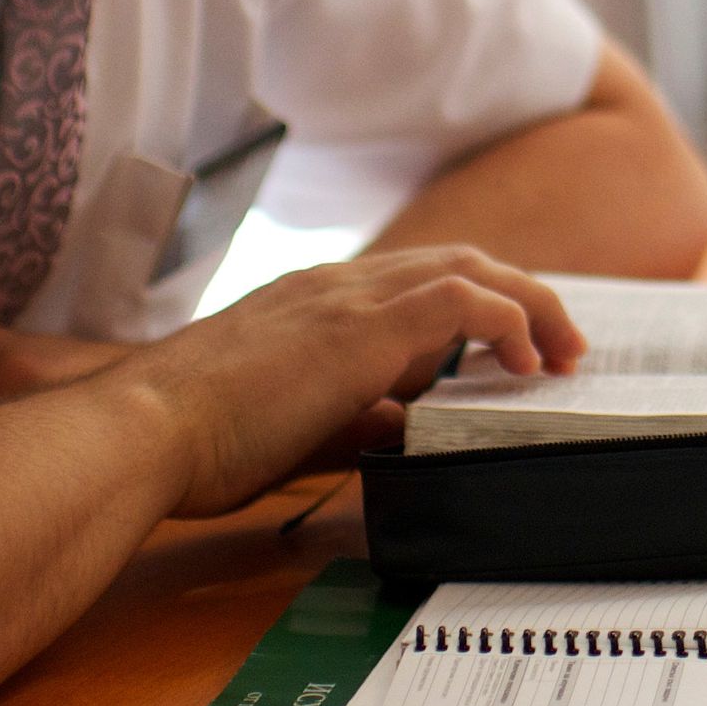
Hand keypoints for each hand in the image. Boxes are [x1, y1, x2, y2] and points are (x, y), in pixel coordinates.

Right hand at [116, 245, 585, 517]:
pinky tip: (526, 361)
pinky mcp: (361, 327)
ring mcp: (348, 298)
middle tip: (558, 347)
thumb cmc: (198, 442)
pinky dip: (507, 320)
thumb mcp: (293, 425)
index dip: (475, 307)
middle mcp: (337, 285)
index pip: (416, 283)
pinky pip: (463, 300)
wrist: (144, 432)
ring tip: (562, 354)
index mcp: (315, 302)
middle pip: (456, 263)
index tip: (512, 349)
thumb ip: (354, 419)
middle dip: (519, 296)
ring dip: (529, 305)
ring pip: (468, 269)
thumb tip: (408, 427)